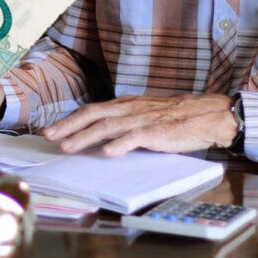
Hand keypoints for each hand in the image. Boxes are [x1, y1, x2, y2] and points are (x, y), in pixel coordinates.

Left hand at [41, 93, 236, 156]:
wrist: (207, 115)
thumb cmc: (176, 117)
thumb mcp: (145, 114)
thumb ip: (124, 122)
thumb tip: (100, 137)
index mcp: (127, 104)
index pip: (92, 110)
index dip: (71, 119)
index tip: (53, 130)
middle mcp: (130, 108)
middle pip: (93, 114)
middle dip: (69, 126)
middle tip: (49, 137)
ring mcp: (143, 119)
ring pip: (108, 126)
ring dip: (85, 137)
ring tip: (69, 147)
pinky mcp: (157, 131)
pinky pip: (135, 137)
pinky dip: (119, 144)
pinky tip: (107, 153)